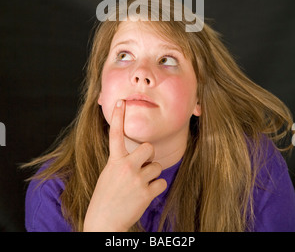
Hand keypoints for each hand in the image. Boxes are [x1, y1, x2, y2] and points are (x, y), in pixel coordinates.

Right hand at [83, 99, 166, 231]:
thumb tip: (141, 155)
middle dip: (149, 156)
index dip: (118, 116)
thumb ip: (121, 162)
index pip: (115, 134)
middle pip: (149, 147)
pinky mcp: (146, 193)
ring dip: (152, 175)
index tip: (121, 101)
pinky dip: (156, 188)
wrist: (103, 223)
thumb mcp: (108, 174)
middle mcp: (126, 166)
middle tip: (142, 167)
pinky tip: (145, 195)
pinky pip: (161, 182)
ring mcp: (136, 179)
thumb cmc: (106, 198)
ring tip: (139, 186)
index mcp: (114, 161)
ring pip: (157, 166)